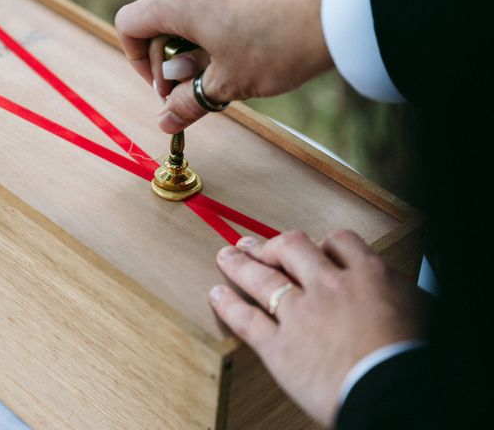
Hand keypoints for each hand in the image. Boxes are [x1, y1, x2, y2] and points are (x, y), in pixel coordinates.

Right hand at [115, 0, 332, 133]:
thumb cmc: (278, 48)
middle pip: (160, 18)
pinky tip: (248, 49)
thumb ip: (187, 103)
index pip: (130, 23)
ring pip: (192, 9)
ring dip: (195, 44)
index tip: (164, 85)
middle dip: (169, 58)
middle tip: (193, 88)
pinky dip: (219, 26)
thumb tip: (165, 121)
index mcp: (182, 2)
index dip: (137, 60)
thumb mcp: (227, 85)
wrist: (339, 18)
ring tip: (224, 71)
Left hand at [209, 230, 425, 426]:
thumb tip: (387, 284)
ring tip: (226, 255)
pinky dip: (228, 305)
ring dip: (240, 263)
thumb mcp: (420, 311)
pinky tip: (216, 294)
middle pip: (290, 248)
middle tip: (254, 243)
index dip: (320, 242)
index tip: (311, 247)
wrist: (399, 396)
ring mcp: (300, 315)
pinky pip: (246, 319)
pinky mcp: (280, 348)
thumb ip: (393, 290)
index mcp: (368, 275)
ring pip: (261, 278)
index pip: (338, 241)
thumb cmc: (414, 358)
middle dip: (269, 244)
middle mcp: (329, 286)